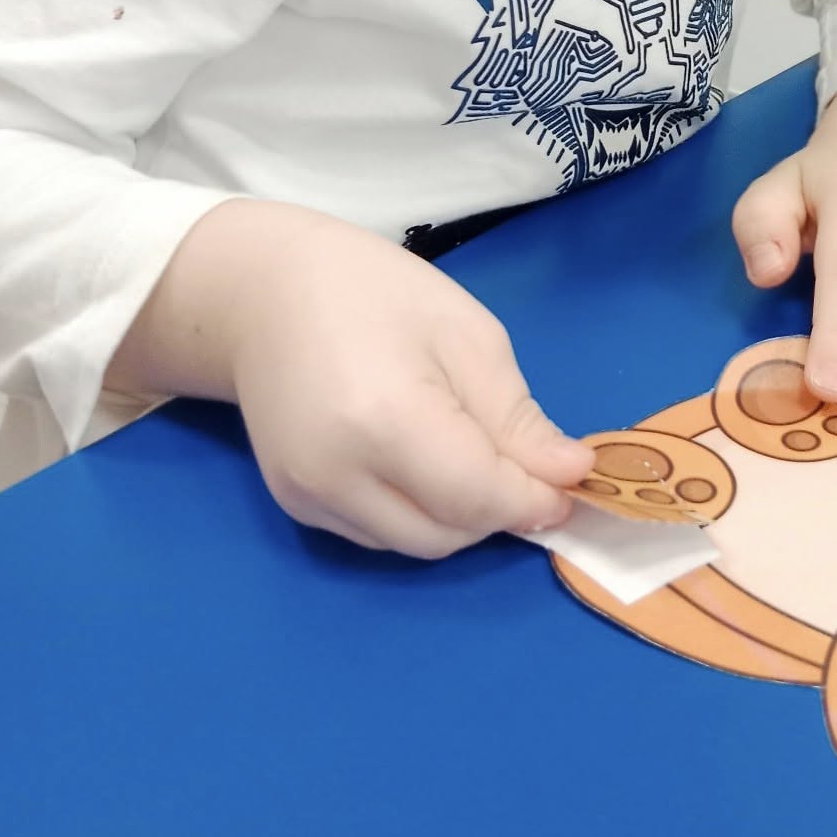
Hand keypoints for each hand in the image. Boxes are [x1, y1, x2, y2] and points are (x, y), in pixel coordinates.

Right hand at [110, 201, 592, 557]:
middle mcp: (337, 475)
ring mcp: (307, 496)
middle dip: (500, 510)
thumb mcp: (466, 334)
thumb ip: (516, 417)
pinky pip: (378, 535)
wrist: (263, 291)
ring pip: (415, 545)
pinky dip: (418, 514)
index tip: (574, 482)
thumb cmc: (374, 292)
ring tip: (474, 455)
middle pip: (449, 534)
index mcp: (386, 419)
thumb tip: (569, 476)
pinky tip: (424, 462)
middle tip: (528, 463)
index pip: (478, 497)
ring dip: (462, 518)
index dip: (534, 500)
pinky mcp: (295, 505)